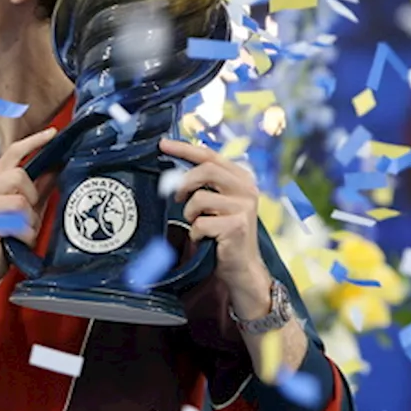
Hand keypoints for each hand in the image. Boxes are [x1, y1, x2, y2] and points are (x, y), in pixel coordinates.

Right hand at [0, 128, 58, 291]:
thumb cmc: (5, 238)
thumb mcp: (27, 210)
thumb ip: (40, 188)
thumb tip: (57, 165)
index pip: (12, 153)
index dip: (33, 142)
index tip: (52, 133)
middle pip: (19, 176)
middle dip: (32, 198)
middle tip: (28, 216)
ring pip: (19, 199)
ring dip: (29, 220)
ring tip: (21, 231)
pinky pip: (16, 222)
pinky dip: (24, 234)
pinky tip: (17, 240)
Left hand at [161, 138, 271, 315]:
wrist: (241, 266)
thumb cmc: (222, 232)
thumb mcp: (215, 201)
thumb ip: (202, 183)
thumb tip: (173, 169)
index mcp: (240, 178)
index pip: (210, 155)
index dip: (184, 148)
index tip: (163, 144)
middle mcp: (246, 189)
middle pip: (206, 170)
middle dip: (184, 182)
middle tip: (176, 197)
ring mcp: (244, 207)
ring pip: (201, 198)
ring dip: (190, 214)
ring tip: (197, 224)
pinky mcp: (238, 226)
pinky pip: (201, 223)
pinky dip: (196, 233)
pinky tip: (205, 239)